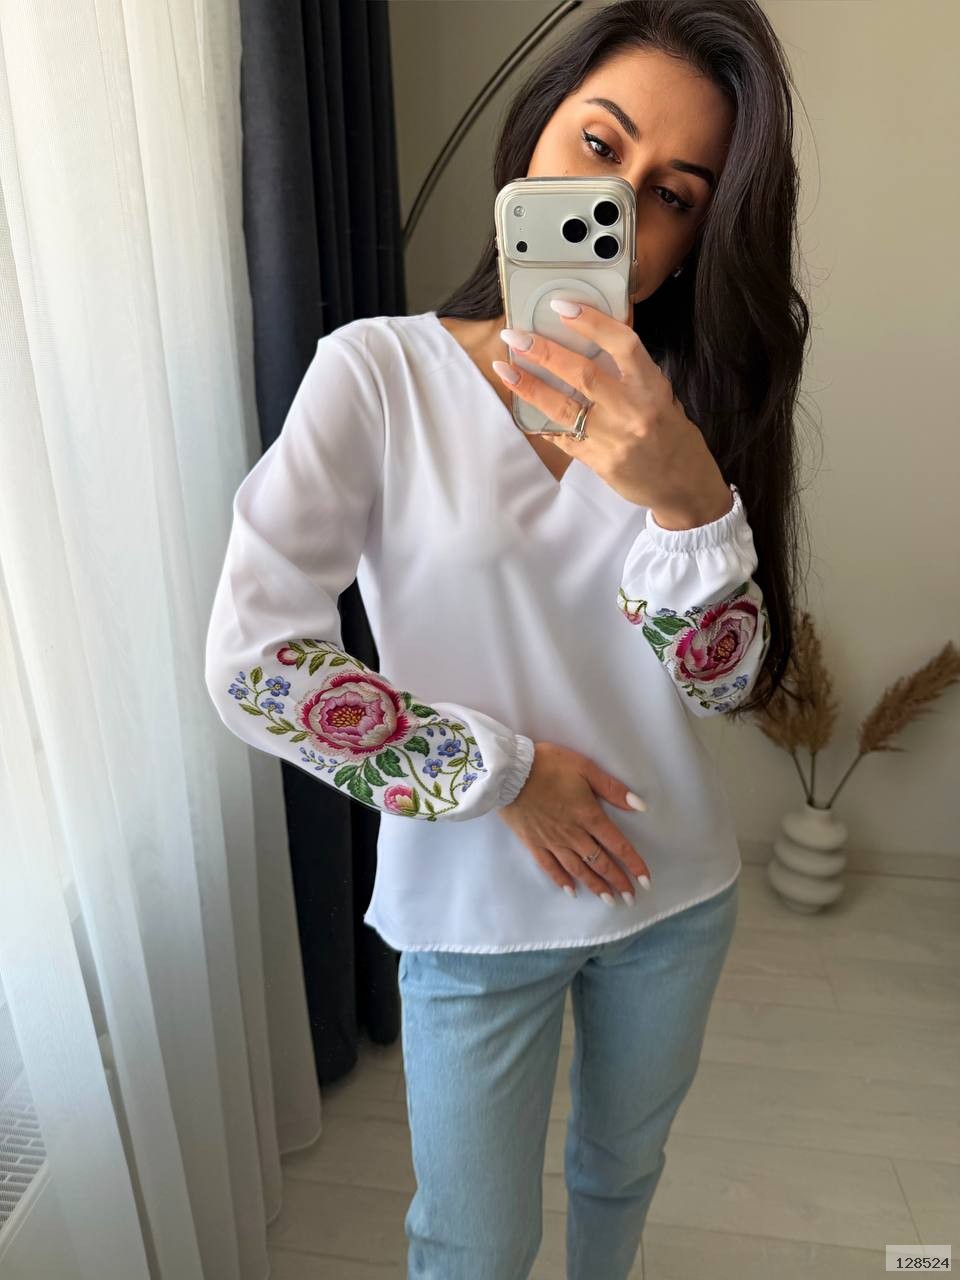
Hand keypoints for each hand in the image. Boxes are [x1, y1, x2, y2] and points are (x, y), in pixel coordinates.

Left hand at [496, 302, 732, 524]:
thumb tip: (588, 341)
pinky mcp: (598, 462)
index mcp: (651, 387)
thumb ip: (628, 372)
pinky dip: (541, 420)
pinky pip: (562, 437)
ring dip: (529, 386)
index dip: (591, 323)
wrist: (682, 484)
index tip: (562, 306)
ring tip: (505, 369)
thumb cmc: (671, 433)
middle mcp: (633, 411)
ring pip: (563, 408)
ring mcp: (613, 440)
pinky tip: (523, 406)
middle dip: (544, 352)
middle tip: (515, 336)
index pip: (622, 345)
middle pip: (582, 375)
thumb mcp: (660, 394)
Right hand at [496, 741, 652, 901]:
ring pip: (578, 869)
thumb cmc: (548, 765)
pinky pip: (549, 867)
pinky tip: (571, 890)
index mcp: (589, 816)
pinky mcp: (533, 842)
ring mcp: (552, 841)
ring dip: (595, 885)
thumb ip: (612, 788)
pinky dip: (561, 880)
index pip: (617, 845)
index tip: (646, 880)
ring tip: (609, 900)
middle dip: (617, 881)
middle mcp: (573, 834)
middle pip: (600, 862)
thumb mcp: (584, 768)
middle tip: (630, 898)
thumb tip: (640, 806)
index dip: (633, 863)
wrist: (509, 772)